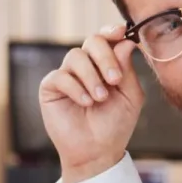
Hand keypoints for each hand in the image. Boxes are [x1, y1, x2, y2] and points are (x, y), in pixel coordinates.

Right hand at [40, 25, 144, 182]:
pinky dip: (76, 88)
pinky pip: (61, 76)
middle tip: (114, 79)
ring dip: (91, 77)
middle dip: (105, 57)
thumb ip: (128, 70)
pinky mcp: (50, 87)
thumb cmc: (115, 124)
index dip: (113, 32)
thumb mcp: (131, 96)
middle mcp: (87, 65)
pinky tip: (86, 102)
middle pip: (92, 41)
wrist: (98, 150)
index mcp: (107, 64)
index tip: (122, 32)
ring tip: (100, 98)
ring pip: (76, 56)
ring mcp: (67, 74)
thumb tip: (126, 42)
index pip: (107, 39)